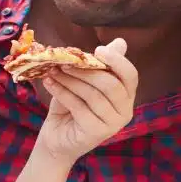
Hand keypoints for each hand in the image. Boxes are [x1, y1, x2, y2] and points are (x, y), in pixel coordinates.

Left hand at [36, 38, 136, 162]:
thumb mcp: (84, 82)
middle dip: (86, 70)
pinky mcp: (96, 132)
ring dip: (70, 80)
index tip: (97, 50)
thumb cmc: (72, 107)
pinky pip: (79, 106)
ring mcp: (112, 124)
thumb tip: (120, 42)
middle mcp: (125, 111)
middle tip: (63, 61)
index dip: (117, 61)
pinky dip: (62, 92)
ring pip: (93, 95)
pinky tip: (49, 83)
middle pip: (111, 84)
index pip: (131, 75)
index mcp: (126, 96)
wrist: (57, 139)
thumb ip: (99, 64)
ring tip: (52, 71)